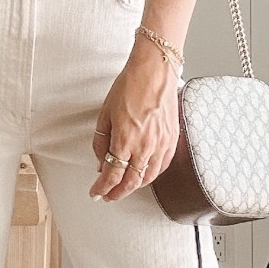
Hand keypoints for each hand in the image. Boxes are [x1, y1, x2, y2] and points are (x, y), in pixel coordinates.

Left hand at [90, 39, 179, 200]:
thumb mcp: (105, 114)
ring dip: (134, 186)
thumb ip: (101, 142)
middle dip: (117, 193)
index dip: (102, 188)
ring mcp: (161, 144)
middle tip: (108, 196)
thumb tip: (101, 161)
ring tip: (125, 188)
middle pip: (130, 182)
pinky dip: (152, 175)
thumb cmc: (130, 86)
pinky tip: (145, 174)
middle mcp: (145, 146)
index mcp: (125, 140)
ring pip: (148, 177)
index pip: (112, 175)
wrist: (155, 71)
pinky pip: (162, 166)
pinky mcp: (172, 139)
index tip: (96, 192)